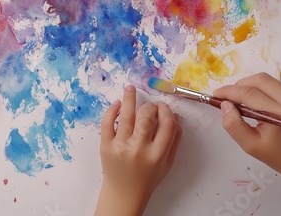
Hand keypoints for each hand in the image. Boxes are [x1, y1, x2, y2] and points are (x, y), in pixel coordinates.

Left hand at [95, 85, 181, 215]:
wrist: (124, 193)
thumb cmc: (148, 177)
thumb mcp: (167, 162)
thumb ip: (174, 139)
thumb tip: (175, 115)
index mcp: (157, 154)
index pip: (166, 124)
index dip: (166, 111)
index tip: (163, 107)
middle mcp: (139, 149)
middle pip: (146, 117)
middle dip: (150, 107)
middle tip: (150, 106)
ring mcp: (120, 147)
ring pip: (126, 116)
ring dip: (129, 98)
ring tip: (130, 88)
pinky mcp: (105, 146)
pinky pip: (107, 124)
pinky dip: (112, 111)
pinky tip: (118, 104)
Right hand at [215, 73, 280, 214]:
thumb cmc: (279, 157)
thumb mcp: (251, 146)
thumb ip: (234, 125)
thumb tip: (225, 105)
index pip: (250, 94)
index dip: (230, 92)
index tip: (216, 94)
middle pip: (260, 80)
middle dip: (240, 85)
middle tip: (228, 97)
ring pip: (269, 80)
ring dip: (252, 86)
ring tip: (241, 100)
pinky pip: (278, 86)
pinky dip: (264, 90)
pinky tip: (258, 103)